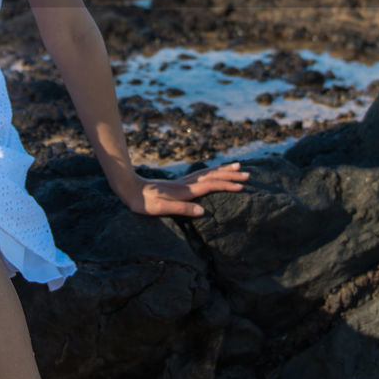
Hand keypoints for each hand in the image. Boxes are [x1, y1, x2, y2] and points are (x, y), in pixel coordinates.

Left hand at [118, 161, 249, 216]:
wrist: (130, 188)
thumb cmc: (144, 202)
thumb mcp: (161, 209)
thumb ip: (182, 209)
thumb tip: (203, 211)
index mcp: (185, 191)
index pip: (211, 186)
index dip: (228, 185)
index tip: (243, 186)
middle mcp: (186, 184)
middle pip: (213, 176)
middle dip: (231, 175)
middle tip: (248, 173)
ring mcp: (183, 182)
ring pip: (208, 173)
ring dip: (223, 170)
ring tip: (237, 166)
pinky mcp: (179, 184)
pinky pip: (201, 175)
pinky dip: (212, 171)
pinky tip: (214, 172)